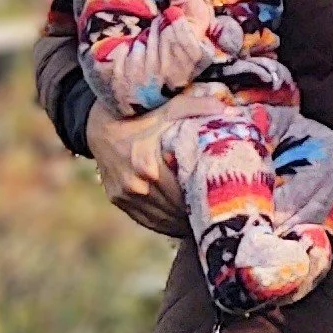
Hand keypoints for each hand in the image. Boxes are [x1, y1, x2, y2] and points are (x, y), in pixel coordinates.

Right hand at [89, 89, 225, 234]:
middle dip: (197, 211)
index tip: (223, 201)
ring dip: (183, 222)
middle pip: (176, 209)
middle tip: (219, 213)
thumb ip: (200, 108)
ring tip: (204, 220)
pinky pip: (146, 220)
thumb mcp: (170, 108)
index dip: (206, 198)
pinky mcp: (118, 199)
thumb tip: (233, 113)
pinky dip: (165, 224)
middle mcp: (136, 185)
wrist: (98, 124)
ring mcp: (125, 195)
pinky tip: (182, 224)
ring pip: (162, 219)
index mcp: (149, 166)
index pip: (186, 193)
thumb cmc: (140, 116)